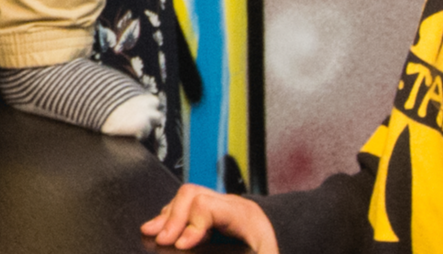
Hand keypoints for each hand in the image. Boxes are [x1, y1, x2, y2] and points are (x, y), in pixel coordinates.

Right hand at [142, 185, 278, 251]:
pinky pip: (187, 205)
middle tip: (161, 240)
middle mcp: (232, 204)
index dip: (190, 225)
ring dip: (167, 216)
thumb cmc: (270, 250)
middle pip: (192, 195)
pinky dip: (171, 216)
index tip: (180, 245)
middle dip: (172, 218)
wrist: (290, 240)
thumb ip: (235, 253)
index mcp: (246, 218)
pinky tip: (160, 227)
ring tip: (152, 232)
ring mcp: (222, 204)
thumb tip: (193, 247)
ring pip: (186, 197)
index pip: (208, 207)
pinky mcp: (215, 211)